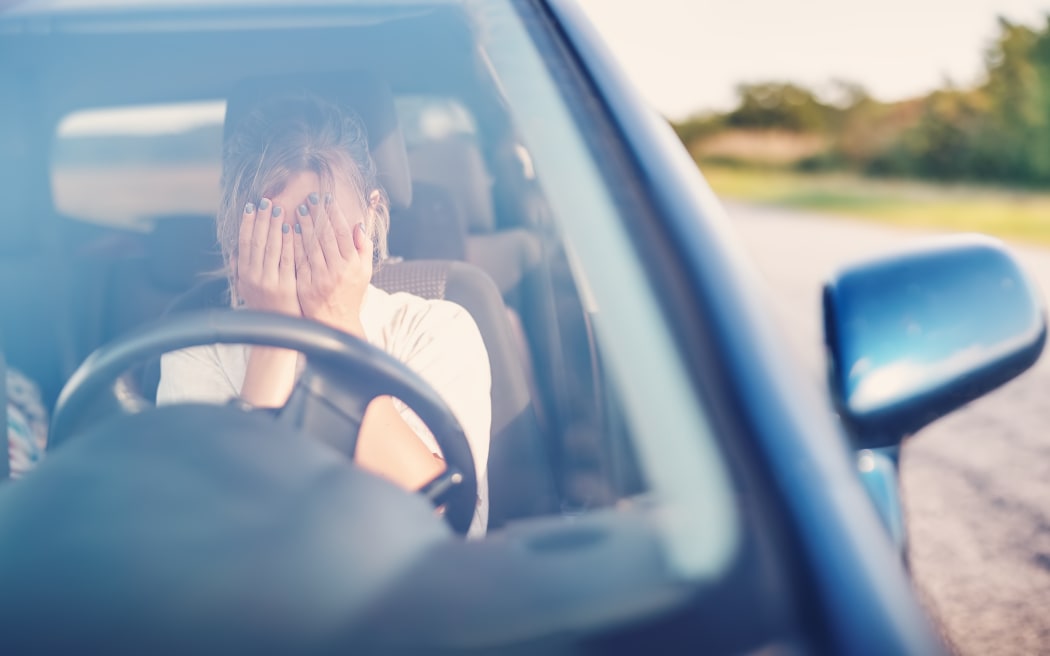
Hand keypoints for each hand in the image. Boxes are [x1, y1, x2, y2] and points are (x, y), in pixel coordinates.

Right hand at [236, 198, 298, 315]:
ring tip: (278, 209)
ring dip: (274, 226)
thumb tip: (235, 252)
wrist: (276, 332)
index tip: (250, 206)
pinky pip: (287, 259)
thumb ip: (240, 270)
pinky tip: (291, 228)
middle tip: (266, 201)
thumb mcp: (246, 289)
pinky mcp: (285, 286)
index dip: (247, 223)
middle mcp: (254, 276)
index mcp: (244, 274)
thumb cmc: (263, 308)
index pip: (244, 243)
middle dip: (261, 219)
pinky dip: (288, 242)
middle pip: (257, 242)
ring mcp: (269, 281)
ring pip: (271, 248)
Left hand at [292, 192, 372, 335]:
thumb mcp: (364, 271)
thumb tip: (359, 225)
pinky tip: (290, 230)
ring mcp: (320, 278)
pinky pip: (299, 260)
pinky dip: (295, 244)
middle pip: (326, 236)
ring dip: (304, 225)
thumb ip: (364, 247)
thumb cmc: (351, 294)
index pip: (343, 233)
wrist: (335, 322)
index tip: (327, 199)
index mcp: (352, 264)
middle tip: (310, 198)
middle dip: (318, 215)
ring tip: (298, 209)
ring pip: (311, 246)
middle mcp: (337, 270)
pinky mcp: (306, 285)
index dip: (335, 214)